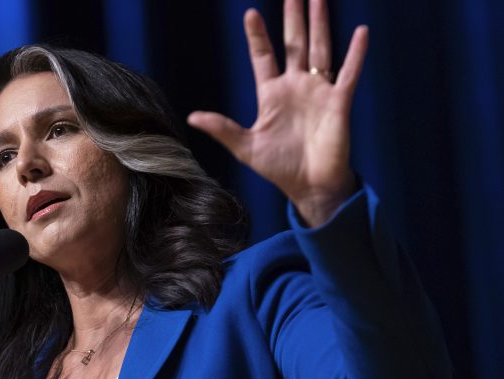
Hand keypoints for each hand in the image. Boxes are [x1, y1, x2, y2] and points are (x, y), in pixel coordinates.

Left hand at [187, 0, 368, 226]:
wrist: (310, 186)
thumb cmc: (279, 168)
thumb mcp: (246, 147)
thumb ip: (222, 128)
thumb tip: (192, 117)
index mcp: (272, 94)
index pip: (263, 57)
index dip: (257, 36)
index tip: (250, 13)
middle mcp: (295, 87)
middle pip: (294, 44)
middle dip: (293, 17)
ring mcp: (318, 92)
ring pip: (320, 49)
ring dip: (320, 24)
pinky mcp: (339, 102)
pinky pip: (348, 73)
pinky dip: (355, 53)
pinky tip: (360, 31)